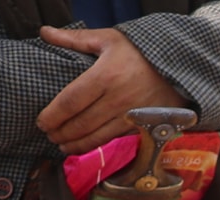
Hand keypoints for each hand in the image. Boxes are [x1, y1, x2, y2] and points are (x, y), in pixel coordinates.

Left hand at [37, 26, 182, 155]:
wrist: (178, 68)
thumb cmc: (140, 52)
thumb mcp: (108, 39)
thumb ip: (74, 38)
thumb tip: (45, 32)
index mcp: (105, 76)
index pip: (71, 101)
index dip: (53, 115)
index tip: (41, 122)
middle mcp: (117, 99)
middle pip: (81, 123)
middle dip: (61, 132)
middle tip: (49, 135)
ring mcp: (130, 115)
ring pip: (96, 136)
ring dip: (76, 144)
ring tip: (62, 145)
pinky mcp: (140, 126)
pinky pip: (113, 139)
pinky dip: (95, 146)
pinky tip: (84, 147)